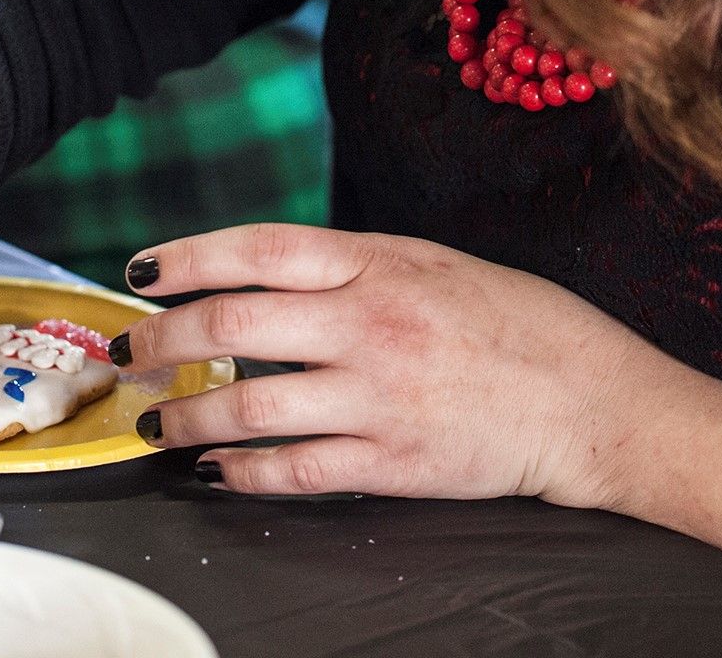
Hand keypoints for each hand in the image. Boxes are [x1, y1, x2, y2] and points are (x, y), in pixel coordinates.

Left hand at [120, 224, 718, 507]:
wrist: (592, 402)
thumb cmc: (515, 323)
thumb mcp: (432, 263)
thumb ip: (350, 265)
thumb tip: (261, 272)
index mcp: (378, 263)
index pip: (257, 249)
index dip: (187, 258)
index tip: (140, 270)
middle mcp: (369, 323)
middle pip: (231, 325)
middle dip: (162, 340)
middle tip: (129, 354)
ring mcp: (377, 396)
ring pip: (246, 406)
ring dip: (185, 417)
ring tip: (155, 423)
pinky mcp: (391, 461)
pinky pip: (292, 468)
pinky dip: (240, 471)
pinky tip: (214, 469)